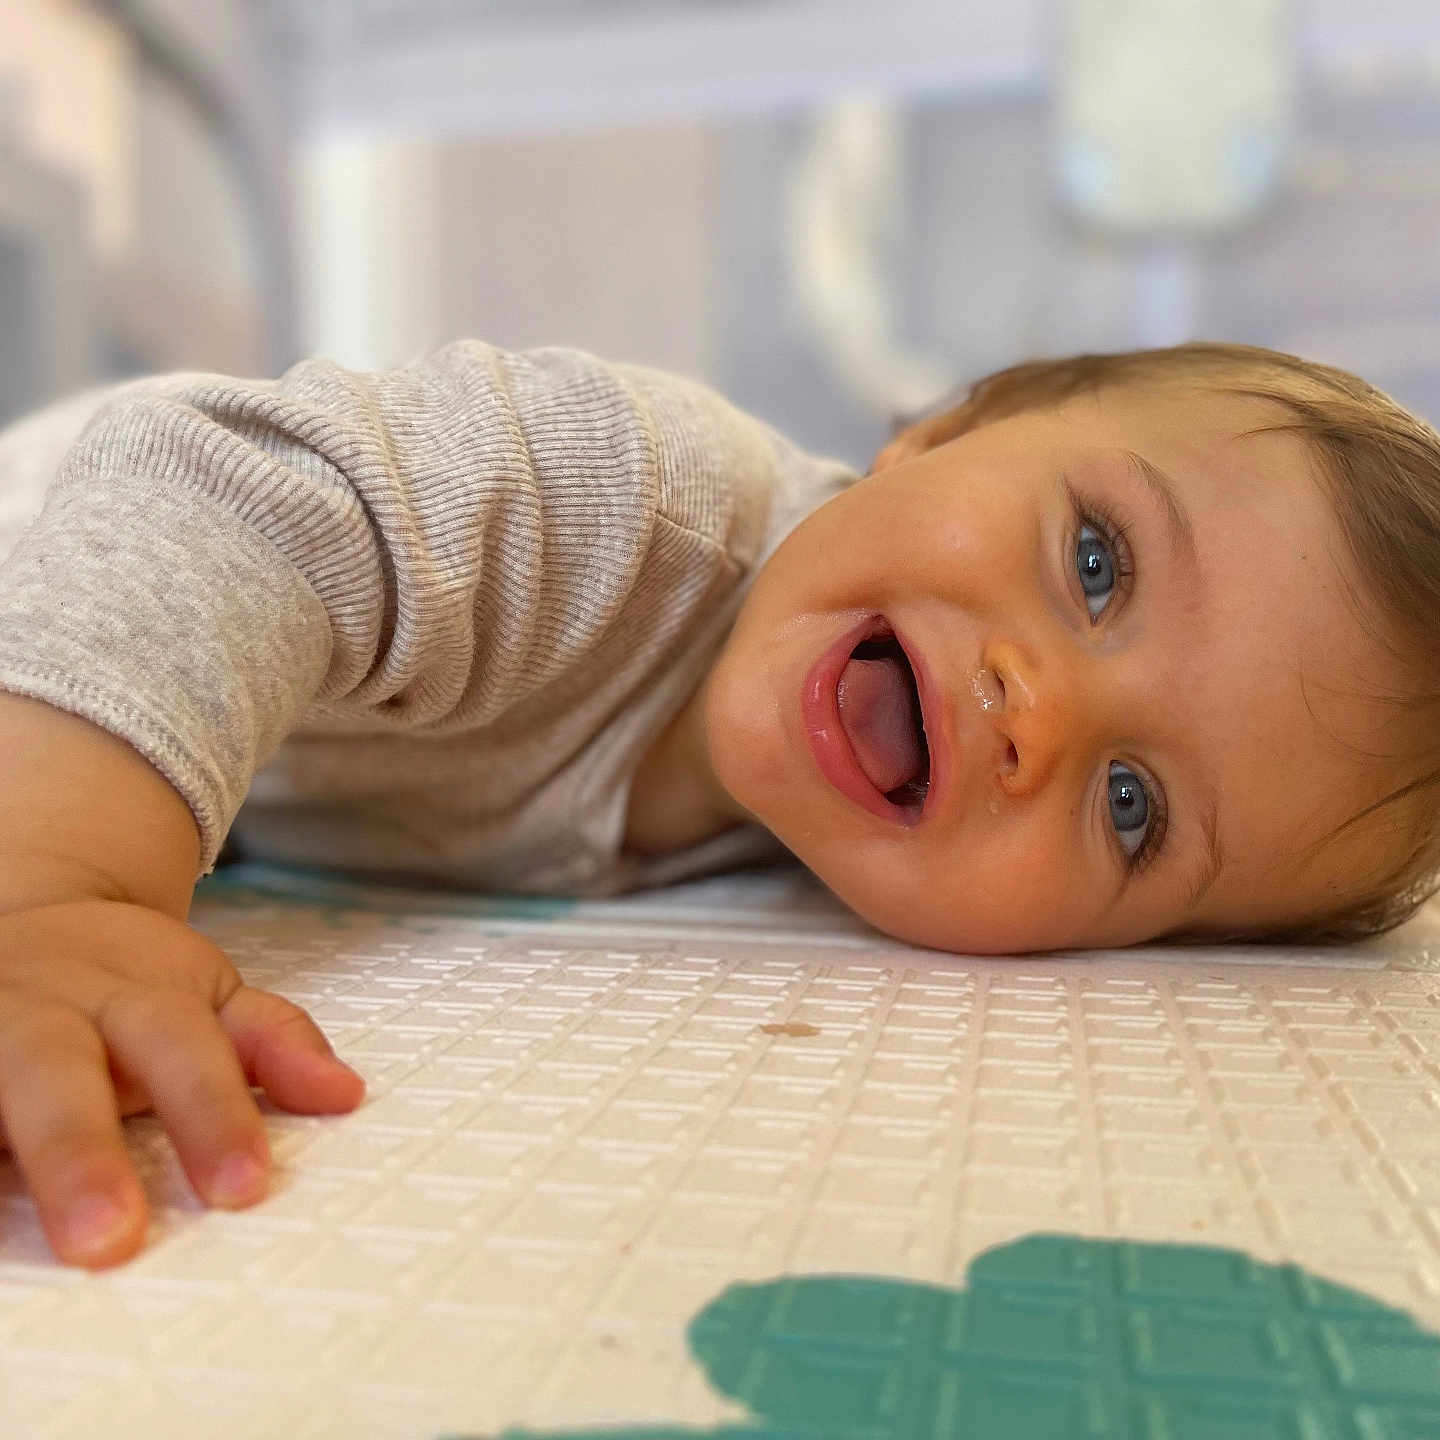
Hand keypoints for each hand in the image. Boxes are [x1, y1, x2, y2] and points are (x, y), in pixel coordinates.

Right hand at [0, 896, 364, 1267]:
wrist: (36, 917)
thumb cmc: (128, 980)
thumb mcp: (209, 994)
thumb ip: (274, 1042)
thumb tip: (344, 1094)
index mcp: (130, 995)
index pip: (183, 1051)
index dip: (214, 1115)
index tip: (245, 1187)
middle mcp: (47, 1014)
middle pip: (58, 1075)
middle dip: (81, 1154)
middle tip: (111, 1239)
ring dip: (6, 1165)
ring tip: (19, 1244)